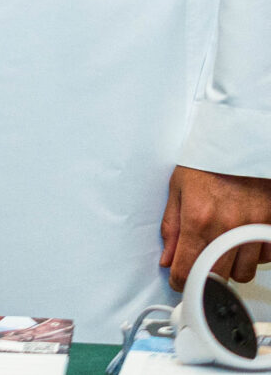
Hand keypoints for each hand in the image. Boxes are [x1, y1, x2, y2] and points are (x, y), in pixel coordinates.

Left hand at [161, 165, 270, 288]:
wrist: (239, 145)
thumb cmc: (207, 164)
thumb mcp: (178, 190)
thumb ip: (171, 228)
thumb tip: (167, 259)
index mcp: (199, 219)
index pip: (187, 268)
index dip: (180, 280)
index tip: (178, 281)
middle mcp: (228, 228)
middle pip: (218, 277)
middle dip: (205, 276)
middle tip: (199, 264)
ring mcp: (254, 228)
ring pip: (244, 271)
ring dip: (231, 266)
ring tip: (222, 247)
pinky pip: (265, 257)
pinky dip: (254, 254)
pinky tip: (243, 239)